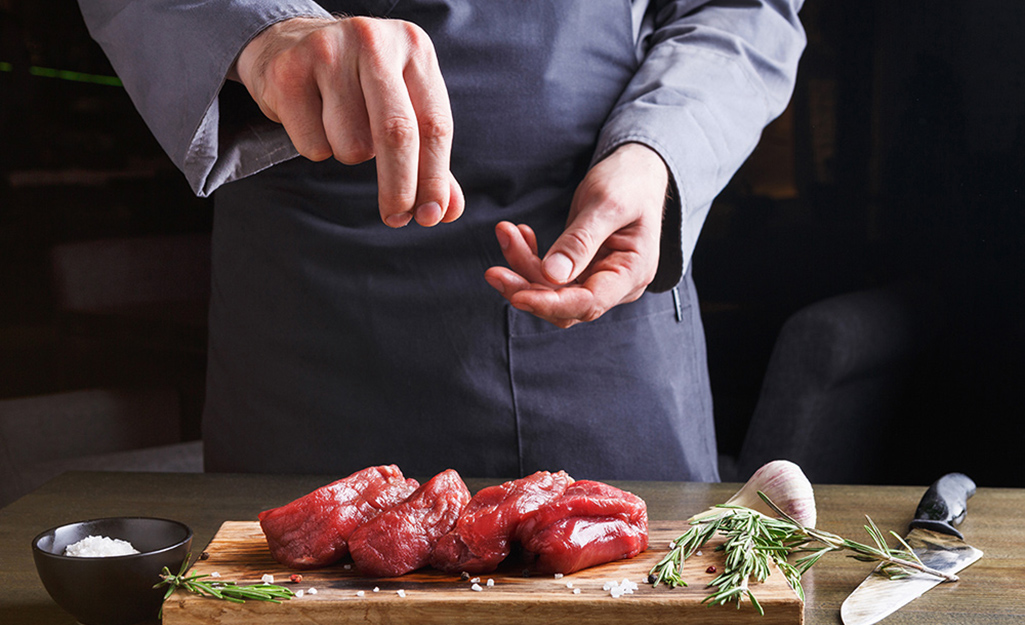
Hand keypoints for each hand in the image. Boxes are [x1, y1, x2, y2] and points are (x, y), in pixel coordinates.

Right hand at [233, 16, 463, 227]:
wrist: (289, 42)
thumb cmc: (358, 82)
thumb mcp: (402, 104)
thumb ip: (428, 157)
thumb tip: (447, 210)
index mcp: (414, 47)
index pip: (435, 124)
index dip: (435, 178)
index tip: (432, 215)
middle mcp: (374, 42)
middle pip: (397, 133)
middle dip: (400, 187)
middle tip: (397, 218)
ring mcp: (328, 52)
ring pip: (352, 145)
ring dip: (350, 153)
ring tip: (340, 124)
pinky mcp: (288, 72)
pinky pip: (313, 145)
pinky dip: (316, 147)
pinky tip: (312, 117)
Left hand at [484, 142, 668, 327]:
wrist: (636, 170)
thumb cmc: (629, 182)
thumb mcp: (607, 203)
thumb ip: (581, 240)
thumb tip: (553, 275)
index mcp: (632, 273)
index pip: (589, 303)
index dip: (551, 303)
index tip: (518, 296)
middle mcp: (616, 284)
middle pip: (565, 304)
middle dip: (527, 288)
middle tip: (493, 271)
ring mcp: (597, 278)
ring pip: (551, 291)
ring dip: (523, 267)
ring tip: (506, 233)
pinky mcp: (581, 269)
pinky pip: (549, 275)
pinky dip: (529, 258)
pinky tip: (520, 235)